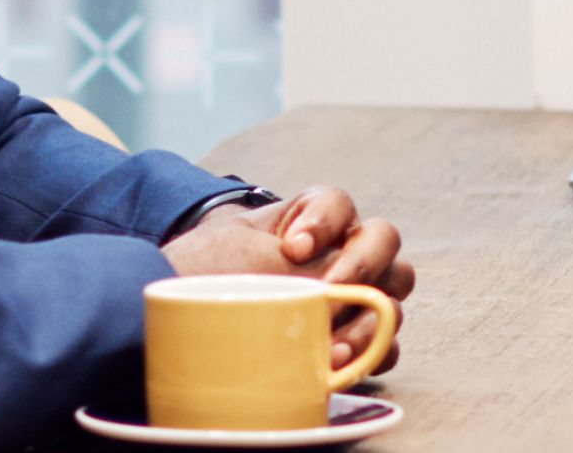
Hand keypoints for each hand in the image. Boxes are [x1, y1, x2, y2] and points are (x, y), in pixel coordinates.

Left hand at [163, 187, 416, 373]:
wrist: (183, 324)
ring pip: (389, 298)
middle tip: (331, 287)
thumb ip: (286, 266)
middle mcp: (340, 253)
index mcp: (309, 220)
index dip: (326, 222)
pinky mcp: (351, 342)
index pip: (338, 204)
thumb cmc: (209, 275)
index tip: (294, 248)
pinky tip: (341, 366)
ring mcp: (351, 298)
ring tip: (334, 348)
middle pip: (383, 242)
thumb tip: (326, 300)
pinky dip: (371, 356)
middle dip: (362, 263)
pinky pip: (384, 347)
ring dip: (369, 321)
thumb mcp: (238, 256)